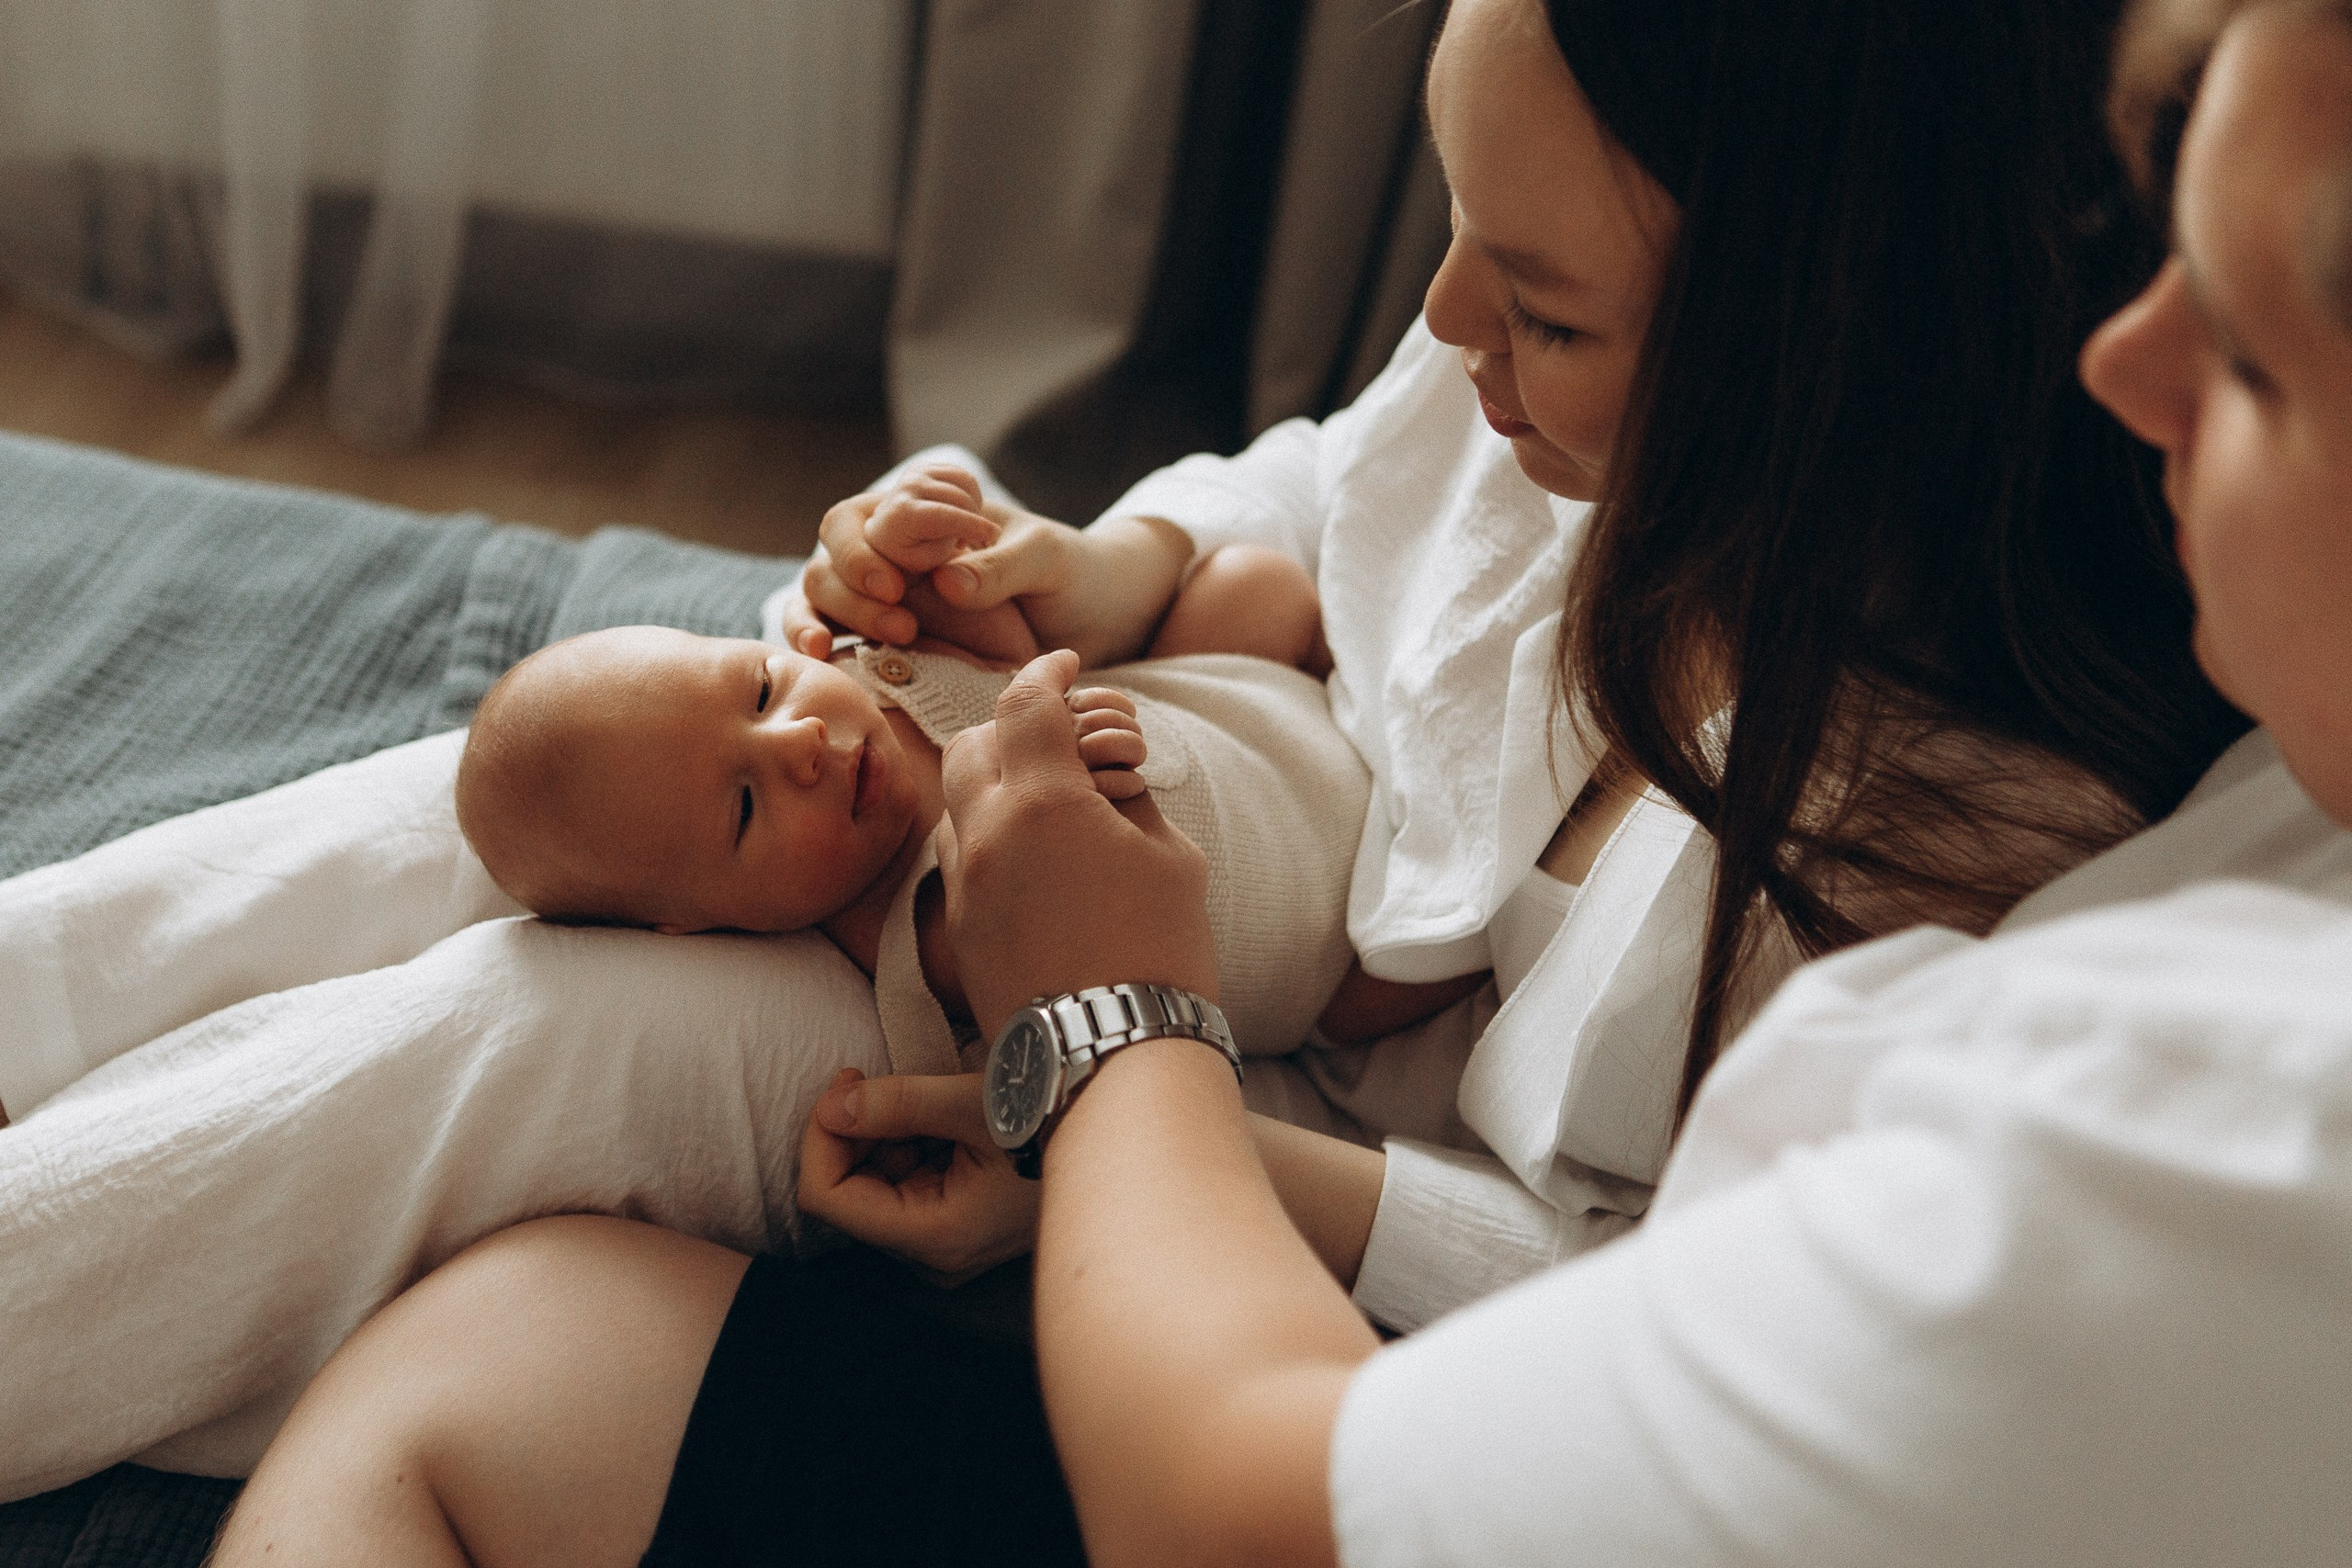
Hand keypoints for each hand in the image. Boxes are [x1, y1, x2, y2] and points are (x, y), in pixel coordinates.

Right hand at [782, 482, 1193, 667]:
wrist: (1094, 618)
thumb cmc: (1070, 571)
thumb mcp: (1047, 559)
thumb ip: (1002, 567)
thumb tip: (946, 583)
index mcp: (924, 510)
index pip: (863, 517)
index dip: (865, 547)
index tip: (897, 585)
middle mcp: (895, 546)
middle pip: (831, 554)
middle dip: (849, 586)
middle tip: (899, 625)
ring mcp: (885, 593)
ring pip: (820, 592)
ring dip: (826, 616)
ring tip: (839, 650)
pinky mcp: (887, 638)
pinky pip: (833, 632)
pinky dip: (815, 640)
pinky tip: (821, 658)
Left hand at [797, 1068, 1039, 1286]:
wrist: (1126, 1132)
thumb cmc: (1060, 1119)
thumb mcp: (975, 1103)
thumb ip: (896, 1103)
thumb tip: (834, 1104)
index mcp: (936, 1235)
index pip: (829, 1198)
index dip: (821, 1136)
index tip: (846, 1081)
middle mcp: (937, 1255)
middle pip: (849, 1193)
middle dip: (854, 1132)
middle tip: (878, 1078)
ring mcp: (950, 1244)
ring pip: (876, 1186)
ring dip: (885, 1135)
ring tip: (929, 1098)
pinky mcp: (962, 1225)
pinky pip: (910, 1185)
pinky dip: (912, 1144)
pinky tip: (947, 1119)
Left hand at [938, 650, 1215, 1037]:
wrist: (1112, 1062)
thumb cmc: (1161, 958)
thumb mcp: (1173, 860)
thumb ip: (1130, 802)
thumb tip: (1106, 783)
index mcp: (1042, 802)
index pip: (1027, 701)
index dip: (1049, 671)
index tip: (1066, 662)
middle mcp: (986, 835)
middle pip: (973, 742)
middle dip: (1011, 727)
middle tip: (1059, 737)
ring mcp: (964, 887)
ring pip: (959, 803)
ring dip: (997, 786)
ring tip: (1053, 805)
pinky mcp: (958, 933)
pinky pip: (962, 859)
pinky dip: (991, 839)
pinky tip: (1038, 861)